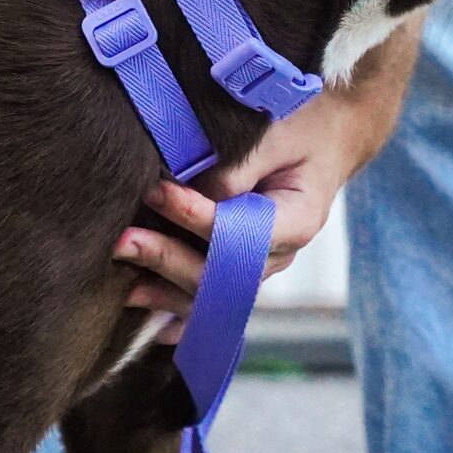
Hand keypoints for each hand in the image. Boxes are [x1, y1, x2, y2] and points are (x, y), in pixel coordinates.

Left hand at [112, 96, 368, 320]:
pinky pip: (211, 301)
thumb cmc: (304, 124)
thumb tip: (193, 193)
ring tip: (123, 284)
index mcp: (297, 220)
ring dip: (165, 290)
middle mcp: (279, 253)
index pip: (242, 233)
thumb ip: (240, 165)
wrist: (330, 132)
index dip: (196, 217)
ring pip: (211, 293)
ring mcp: (260, 265)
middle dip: (168, 257)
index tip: (159, 191)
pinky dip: (181, 316)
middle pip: (221, 273)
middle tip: (124, 240)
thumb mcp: (279, 133)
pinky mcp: (242, 266)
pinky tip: (152, 328)